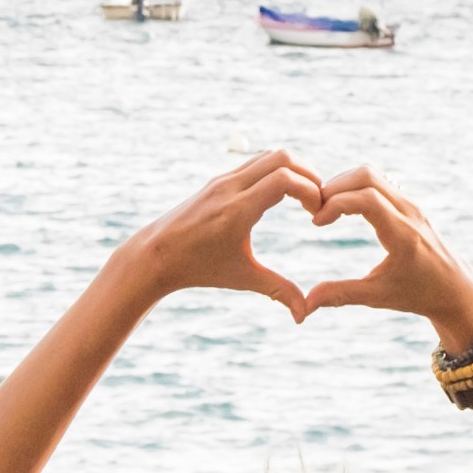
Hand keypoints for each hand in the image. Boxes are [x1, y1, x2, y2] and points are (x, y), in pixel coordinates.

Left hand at [112, 151, 324, 316]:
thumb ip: (278, 291)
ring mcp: (222, 180)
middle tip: (317, 201)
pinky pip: (254, 164)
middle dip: (308, 175)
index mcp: (237, 210)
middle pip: (282, 157)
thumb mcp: (241, 278)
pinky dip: (274, 171)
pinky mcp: (217, 180)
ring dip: (292, 170)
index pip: (285, 180)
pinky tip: (281, 196)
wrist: (155, 256)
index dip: (311, 191)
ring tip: (303, 198)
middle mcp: (230, 188)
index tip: (317, 213)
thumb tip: (303, 316)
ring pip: (268, 156)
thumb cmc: (198, 269)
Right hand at [299, 169, 472, 339]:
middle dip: (335, 187)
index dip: (335, 204)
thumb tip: (306, 303)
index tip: (316, 223)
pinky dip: (356, 186)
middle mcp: (408, 213)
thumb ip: (341, 295)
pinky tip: (343, 207)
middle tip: (316, 209)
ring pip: (373, 175)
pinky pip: (379, 182)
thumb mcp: (378, 297)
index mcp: (402, 234)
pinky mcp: (408, 205)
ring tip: (326, 208)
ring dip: (344, 184)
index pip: (366, 199)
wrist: (455, 288)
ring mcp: (410, 205)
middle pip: (367, 176)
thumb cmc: (418, 294)